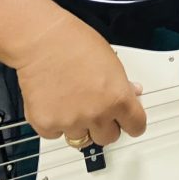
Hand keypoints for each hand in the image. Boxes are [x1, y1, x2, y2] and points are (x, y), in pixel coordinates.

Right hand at [13, 13, 145, 145]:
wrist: (41, 40)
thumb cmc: (74, 43)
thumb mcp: (111, 61)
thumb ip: (122, 84)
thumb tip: (132, 93)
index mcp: (118, 99)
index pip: (136, 127)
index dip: (132, 123)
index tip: (128, 123)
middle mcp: (97, 114)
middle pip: (109, 138)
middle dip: (104, 126)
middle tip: (95, 109)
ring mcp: (71, 122)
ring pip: (80, 139)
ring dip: (78, 126)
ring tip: (71, 101)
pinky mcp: (46, 124)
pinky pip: (54, 134)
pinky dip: (54, 123)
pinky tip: (54, 102)